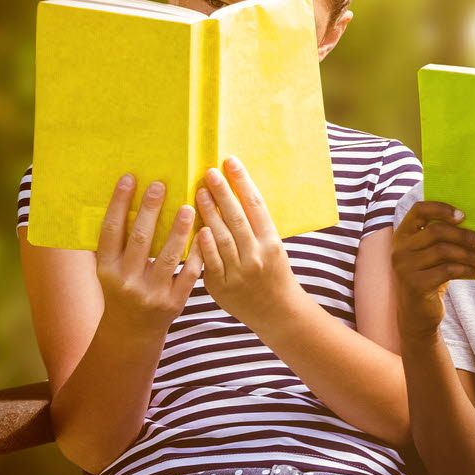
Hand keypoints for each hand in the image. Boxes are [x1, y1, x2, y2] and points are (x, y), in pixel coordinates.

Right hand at [95, 175, 202, 334]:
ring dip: (179, 229)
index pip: (111, 230)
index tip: (129, 178)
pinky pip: (188, 273)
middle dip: (150, 210)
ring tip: (189, 206)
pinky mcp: (174, 301)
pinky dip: (197, 253)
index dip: (118, 204)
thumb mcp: (109, 270)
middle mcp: (126, 280)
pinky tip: (205, 233)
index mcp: (106, 268)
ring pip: (168, 256)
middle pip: (140, 239)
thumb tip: (121, 200)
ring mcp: (151, 292)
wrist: (132, 331)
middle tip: (161, 184)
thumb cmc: (121, 290)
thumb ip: (114, 243)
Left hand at [193, 158, 309, 329]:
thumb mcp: (274, 248)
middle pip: (237, 218)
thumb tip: (235, 196)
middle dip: (222, 193)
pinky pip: (211, 261)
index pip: (256, 206)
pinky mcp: (222, 285)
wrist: (277, 311)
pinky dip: (204, 244)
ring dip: (209, 212)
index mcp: (272, 242)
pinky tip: (197, 227)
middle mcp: (257, 254)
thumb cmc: (274, 274)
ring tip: (198, 193)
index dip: (243, 182)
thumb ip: (256, 227)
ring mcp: (239, 271)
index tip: (231, 163)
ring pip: (222, 236)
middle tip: (209, 172)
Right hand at [391, 201, 474, 338]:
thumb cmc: (430, 277)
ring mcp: (405, 267)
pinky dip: (466, 269)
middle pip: (436, 231)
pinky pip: (447, 270)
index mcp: (403, 235)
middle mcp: (399, 248)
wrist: (417, 313)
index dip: (441, 208)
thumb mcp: (432, 255)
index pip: (419, 210)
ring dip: (469, 254)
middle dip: (465, 235)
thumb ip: (443, 239)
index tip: (463, 216)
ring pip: (443, 251)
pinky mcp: (415, 284)